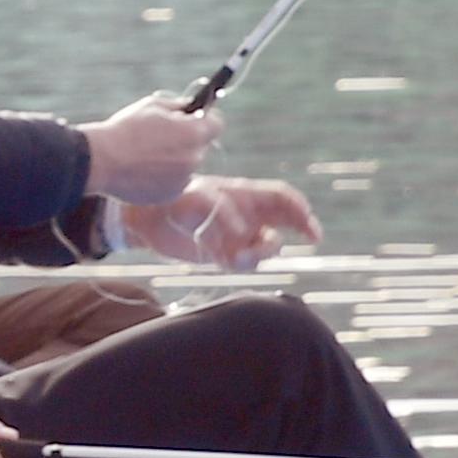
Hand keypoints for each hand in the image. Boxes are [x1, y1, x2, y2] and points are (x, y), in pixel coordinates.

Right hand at [79, 91, 221, 204]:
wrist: (99, 161)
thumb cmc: (124, 130)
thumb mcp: (152, 106)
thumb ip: (178, 106)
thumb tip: (190, 107)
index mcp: (194, 133)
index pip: (217, 123)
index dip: (205, 119)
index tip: (192, 118)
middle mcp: (195, 158)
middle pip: (200, 146)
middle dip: (185, 140)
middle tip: (159, 137)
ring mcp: (184, 179)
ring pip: (186, 165)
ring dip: (173, 160)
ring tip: (143, 156)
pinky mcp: (170, 195)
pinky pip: (173, 183)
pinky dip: (162, 177)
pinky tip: (139, 171)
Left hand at [127, 174, 320, 270]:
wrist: (146, 220)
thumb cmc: (172, 200)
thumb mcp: (195, 199)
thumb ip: (220, 211)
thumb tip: (243, 232)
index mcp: (244, 194)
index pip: (282, 198)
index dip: (300, 208)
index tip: (309, 225)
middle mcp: (247, 214)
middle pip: (287, 220)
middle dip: (303, 227)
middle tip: (312, 239)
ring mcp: (239, 234)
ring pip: (267, 246)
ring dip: (261, 253)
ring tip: (238, 257)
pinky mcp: (225, 253)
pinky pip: (245, 262)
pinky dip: (240, 263)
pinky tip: (223, 260)